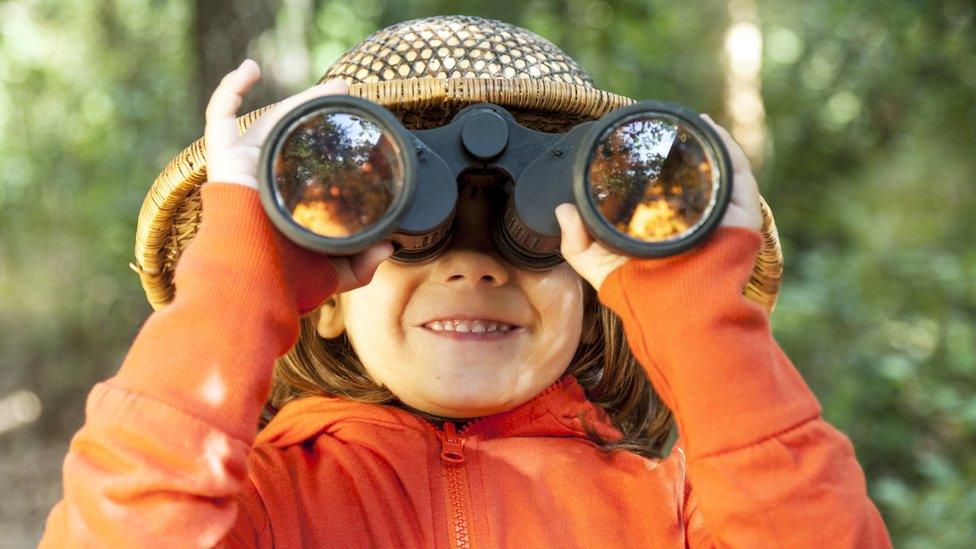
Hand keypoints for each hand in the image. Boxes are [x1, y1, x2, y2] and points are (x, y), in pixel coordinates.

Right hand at [205, 59, 392, 293]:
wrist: (254, 279)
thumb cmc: (283, 281)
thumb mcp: (331, 272)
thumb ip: (361, 265)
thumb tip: (390, 248)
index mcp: (285, 205)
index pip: (308, 167)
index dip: (328, 147)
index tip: (357, 134)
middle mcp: (264, 183)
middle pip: (292, 137)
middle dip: (320, 113)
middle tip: (348, 95)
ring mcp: (242, 167)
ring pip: (269, 121)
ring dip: (298, 99)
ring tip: (333, 86)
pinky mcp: (222, 156)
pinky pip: (219, 115)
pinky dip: (230, 88)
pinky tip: (250, 69)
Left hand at [555, 114, 763, 291]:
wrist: (671, 307)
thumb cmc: (638, 292)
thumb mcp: (597, 265)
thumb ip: (576, 241)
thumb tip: (562, 209)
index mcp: (665, 231)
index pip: (665, 194)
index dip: (656, 168)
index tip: (642, 145)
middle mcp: (693, 222)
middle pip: (694, 180)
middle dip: (685, 152)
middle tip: (668, 129)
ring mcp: (718, 217)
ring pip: (717, 172)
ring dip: (707, 143)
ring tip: (691, 120)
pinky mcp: (739, 216)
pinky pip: (738, 175)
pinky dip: (726, 149)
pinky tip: (710, 128)